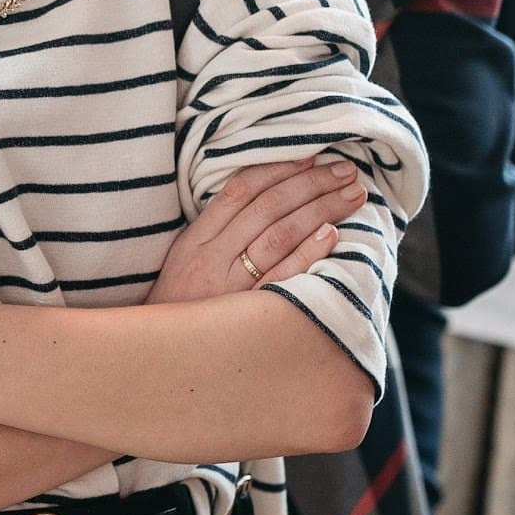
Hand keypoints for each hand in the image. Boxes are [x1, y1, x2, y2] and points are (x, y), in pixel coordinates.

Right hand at [148, 157, 366, 304]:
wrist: (162, 357)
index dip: (278, 169)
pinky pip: (284, 276)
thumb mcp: (184, 260)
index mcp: (196, 239)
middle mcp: (212, 257)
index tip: (311, 157)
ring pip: (280, 235)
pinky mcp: (249, 312)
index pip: (240, 190)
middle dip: (311, 183)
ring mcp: (231, 285)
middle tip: (346, 171)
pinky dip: (309, 251)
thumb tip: (264, 197)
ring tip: (352, 194)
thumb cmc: (178, 306)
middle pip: (268, 207)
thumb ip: (217, 229)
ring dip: (321, 209)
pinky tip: (333, 233)